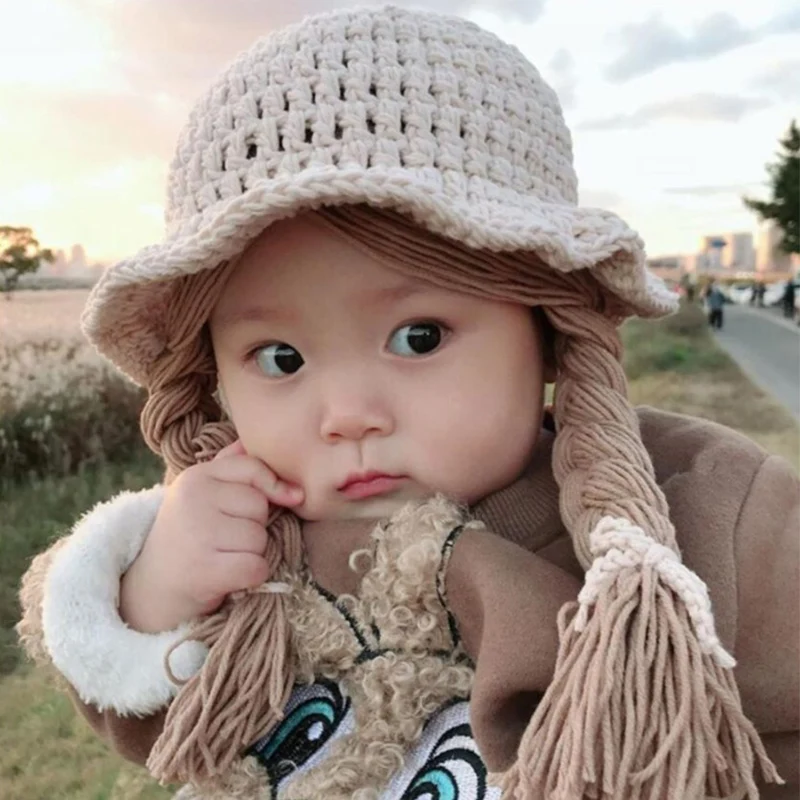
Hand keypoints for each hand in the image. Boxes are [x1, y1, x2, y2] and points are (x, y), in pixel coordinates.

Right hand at [119, 440, 303, 632]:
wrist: (151, 587)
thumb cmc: (188, 534)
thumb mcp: (202, 493)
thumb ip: (230, 465)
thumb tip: (257, 442)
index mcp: (196, 477)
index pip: (252, 467)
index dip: (274, 485)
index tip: (289, 497)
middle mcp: (193, 500)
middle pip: (260, 506)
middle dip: (256, 525)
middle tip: (227, 538)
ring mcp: (197, 534)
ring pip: (260, 538)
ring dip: (252, 552)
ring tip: (224, 555)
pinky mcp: (205, 570)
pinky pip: (257, 567)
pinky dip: (252, 576)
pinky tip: (230, 577)